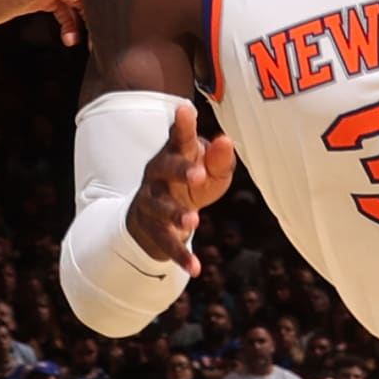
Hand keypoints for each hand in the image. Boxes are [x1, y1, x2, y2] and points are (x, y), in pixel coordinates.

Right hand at [126, 103, 237, 276]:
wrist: (159, 217)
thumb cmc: (192, 183)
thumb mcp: (211, 171)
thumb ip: (219, 158)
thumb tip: (226, 140)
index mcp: (174, 154)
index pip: (178, 137)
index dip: (183, 124)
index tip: (186, 109)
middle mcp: (157, 174)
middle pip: (164, 168)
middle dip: (180, 170)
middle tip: (199, 174)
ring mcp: (151, 202)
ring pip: (160, 207)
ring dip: (176, 215)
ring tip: (193, 223)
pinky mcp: (152, 229)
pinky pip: (166, 243)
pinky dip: (180, 256)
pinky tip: (196, 269)